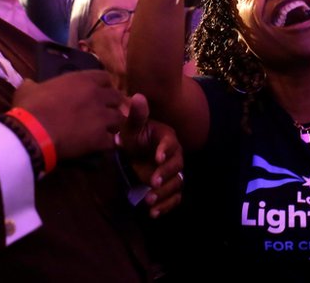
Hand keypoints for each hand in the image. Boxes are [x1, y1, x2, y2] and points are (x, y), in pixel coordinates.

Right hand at [12, 70, 125, 159]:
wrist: (32, 132)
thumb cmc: (30, 108)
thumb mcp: (28, 90)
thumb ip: (34, 85)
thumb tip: (29, 84)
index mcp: (83, 80)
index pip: (105, 77)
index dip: (103, 85)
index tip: (98, 92)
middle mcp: (97, 95)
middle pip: (117, 97)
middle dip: (112, 104)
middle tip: (103, 112)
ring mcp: (102, 117)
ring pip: (120, 119)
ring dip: (113, 124)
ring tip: (104, 130)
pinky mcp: (101, 138)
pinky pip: (112, 141)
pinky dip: (107, 144)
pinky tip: (99, 146)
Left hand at [119, 94, 183, 217]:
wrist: (133, 153)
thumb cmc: (133, 138)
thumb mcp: (132, 127)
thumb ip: (137, 115)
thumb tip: (138, 96)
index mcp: (167, 138)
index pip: (171, 144)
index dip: (166, 151)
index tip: (157, 158)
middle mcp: (174, 156)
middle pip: (177, 166)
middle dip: (166, 175)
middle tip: (152, 182)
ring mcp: (173, 173)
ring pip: (176, 184)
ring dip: (164, 194)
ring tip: (148, 201)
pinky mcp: (170, 187)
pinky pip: (174, 197)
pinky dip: (166, 206)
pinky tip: (153, 213)